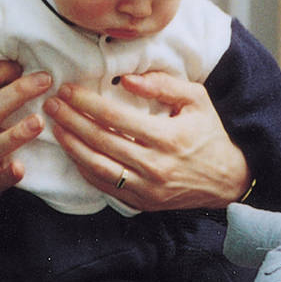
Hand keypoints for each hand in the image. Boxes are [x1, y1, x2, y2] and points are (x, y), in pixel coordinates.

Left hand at [44, 70, 249, 210]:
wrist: (229, 180)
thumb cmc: (210, 134)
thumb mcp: (197, 100)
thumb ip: (163, 85)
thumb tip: (126, 80)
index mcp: (168, 137)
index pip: (115, 118)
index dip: (87, 103)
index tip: (68, 90)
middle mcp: (155, 166)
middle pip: (100, 141)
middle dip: (71, 120)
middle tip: (52, 105)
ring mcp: (147, 188)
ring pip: (97, 167)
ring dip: (71, 145)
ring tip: (55, 127)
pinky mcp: (141, 202)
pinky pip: (104, 185)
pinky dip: (84, 168)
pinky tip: (72, 150)